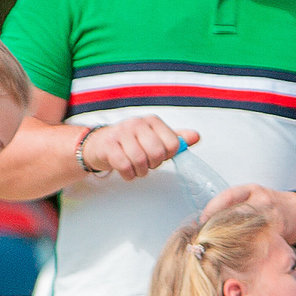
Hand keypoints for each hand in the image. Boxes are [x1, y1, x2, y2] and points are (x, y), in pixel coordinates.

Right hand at [77, 115, 197, 180]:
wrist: (99, 144)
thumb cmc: (130, 143)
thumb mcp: (154, 138)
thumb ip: (175, 138)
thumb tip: (197, 137)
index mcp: (152, 121)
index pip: (172, 143)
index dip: (168, 156)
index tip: (159, 157)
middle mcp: (137, 123)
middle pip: (157, 153)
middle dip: (153, 165)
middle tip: (147, 164)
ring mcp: (121, 133)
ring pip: (140, 161)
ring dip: (140, 172)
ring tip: (137, 169)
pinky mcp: (108, 146)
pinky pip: (125, 166)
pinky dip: (128, 175)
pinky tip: (127, 172)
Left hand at [195, 183, 295, 245]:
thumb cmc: (272, 205)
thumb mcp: (254, 196)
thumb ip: (236, 205)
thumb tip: (208, 221)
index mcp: (253, 190)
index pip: (227, 196)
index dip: (212, 208)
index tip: (202, 221)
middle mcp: (262, 200)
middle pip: (234, 214)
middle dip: (218, 227)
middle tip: (204, 238)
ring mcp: (270, 215)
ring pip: (244, 229)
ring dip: (229, 240)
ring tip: (215, 248)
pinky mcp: (277, 230)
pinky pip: (257, 240)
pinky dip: (245, 248)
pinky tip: (235, 255)